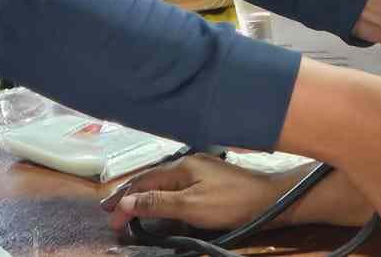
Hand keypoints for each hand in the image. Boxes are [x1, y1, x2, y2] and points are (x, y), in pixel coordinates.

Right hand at [102, 155, 378, 232]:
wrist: (271, 198)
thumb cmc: (232, 202)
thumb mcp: (192, 206)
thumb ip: (159, 203)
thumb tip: (127, 202)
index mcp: (182, 166)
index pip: (143, 181)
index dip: (123, 199)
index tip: (109, 218)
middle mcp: (189, 162)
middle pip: (151, 178)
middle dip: (130, 194)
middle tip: (112, 212)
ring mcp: (201, 168)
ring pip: (163, 181)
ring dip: (144, 194)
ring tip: (130, 208)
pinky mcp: (211, 178)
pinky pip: (176, 184)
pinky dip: (161, 194)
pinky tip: (161, 202)